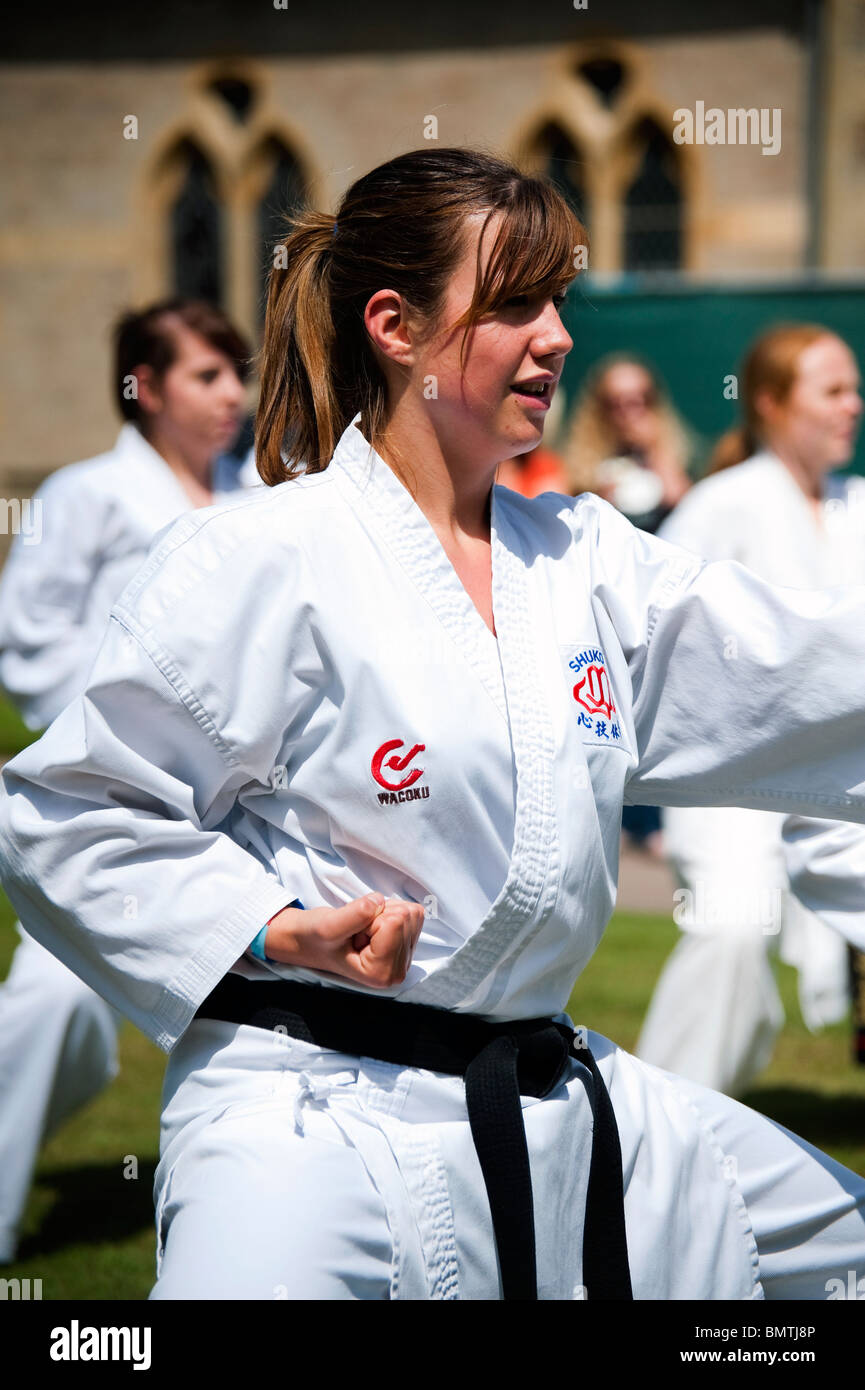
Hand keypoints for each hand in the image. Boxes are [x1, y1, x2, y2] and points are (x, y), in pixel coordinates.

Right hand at [262, 893, 424, 988]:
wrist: (310, 939)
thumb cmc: (316, 938)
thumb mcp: (328, 926)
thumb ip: (355, 915)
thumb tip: (378, 901)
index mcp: (381, 973)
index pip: (394, 922)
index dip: (369, 919)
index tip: (352, 935)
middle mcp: (398, 970)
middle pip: (405, 917)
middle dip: (378, 915)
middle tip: (356, 931)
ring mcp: (404, 957)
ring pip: (410, 912)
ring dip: (383, 912)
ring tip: (361, 930)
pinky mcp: (407, 943)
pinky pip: (411, 911)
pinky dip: (389, 910)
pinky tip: (371, 926)